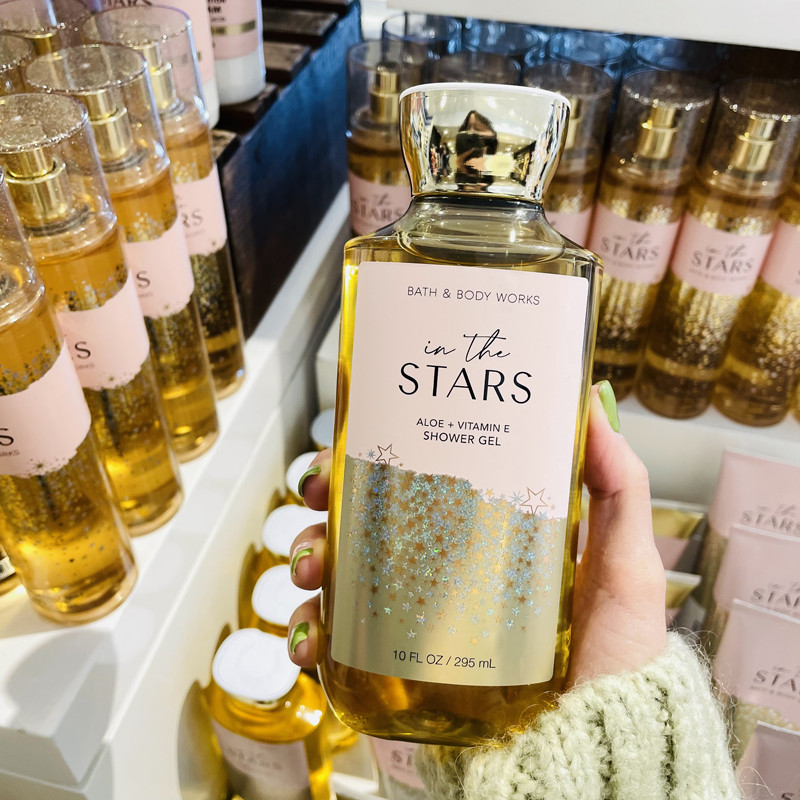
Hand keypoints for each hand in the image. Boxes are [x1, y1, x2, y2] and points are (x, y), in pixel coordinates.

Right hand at [287, 381, 665, 686]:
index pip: (418, 480)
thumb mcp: (624, 566)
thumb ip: (618, 488)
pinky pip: (339, 645)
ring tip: (307, 572)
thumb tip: (594, 400)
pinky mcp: (399, 671)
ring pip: (339, 576)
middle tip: (315, 496)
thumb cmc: (615, 658)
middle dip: (325, 501)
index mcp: (481, 536)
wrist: (596, 750)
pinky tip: (311, 638)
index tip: (352, 437)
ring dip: (306, 561)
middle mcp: (439, 573)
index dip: (376, 454)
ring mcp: (414, 622)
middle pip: (364, 521)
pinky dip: (311, 634)